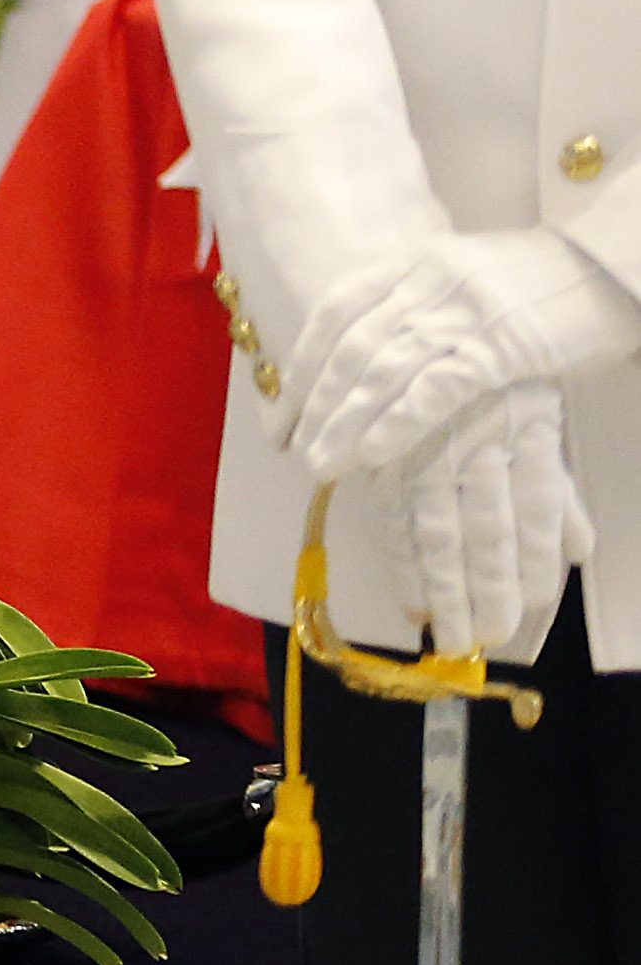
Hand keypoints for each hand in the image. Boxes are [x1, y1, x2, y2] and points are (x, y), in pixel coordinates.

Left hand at [287, 229, 640, 484]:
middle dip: (313, 403)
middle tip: (291, 448)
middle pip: (350, 346)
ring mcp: (464, 311)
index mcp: (414, 262)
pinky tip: (373, 454)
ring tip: (321, 465)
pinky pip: (437, 387)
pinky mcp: (503, 344)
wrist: (616, 264)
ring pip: (382, 370)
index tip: (277, 414)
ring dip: (344, 421)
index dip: (299, 365)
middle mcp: (429, 280)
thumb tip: (369, 359)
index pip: (335, 314)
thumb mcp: (468, 279)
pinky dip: (398, 422)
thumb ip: (419, 307)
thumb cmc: (546, 282)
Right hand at [383, 383, 596, 656]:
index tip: (532, 608)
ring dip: (447, 591)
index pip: (534, 512)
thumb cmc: (489, 375)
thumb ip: (552, 489)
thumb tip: (580, 552)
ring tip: (453, 638)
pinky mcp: (384, 452)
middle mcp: (476, 448)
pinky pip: (395, 517)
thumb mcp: (536, 421)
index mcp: (523, 436)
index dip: (532, 564)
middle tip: (487, 641)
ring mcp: (426, 452)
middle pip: (486, 532)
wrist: (430, 323)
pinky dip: (405, 565)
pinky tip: (415, 604)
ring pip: (439, 533)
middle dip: (488, 591)